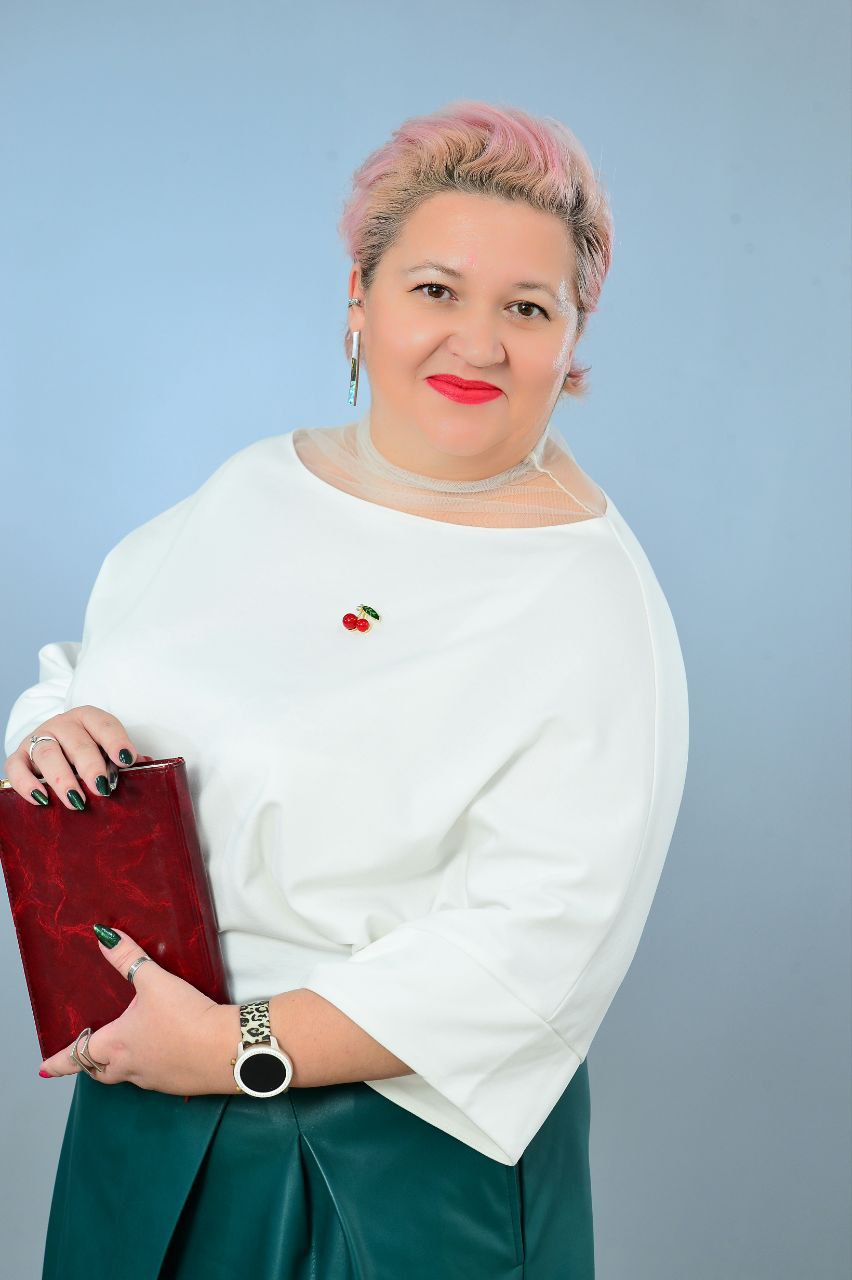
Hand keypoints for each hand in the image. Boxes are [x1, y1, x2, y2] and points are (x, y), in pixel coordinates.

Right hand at [3, 706, 151, 809]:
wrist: (51, 746)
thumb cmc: (87, 751)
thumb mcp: (106, 751)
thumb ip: (122, 758)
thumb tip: (146, 766)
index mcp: (88, 718)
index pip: (104, 725)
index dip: (116, 741)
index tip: (127, 760)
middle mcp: (62, 724)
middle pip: (77, 741)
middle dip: (91, 766)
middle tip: (103, 788)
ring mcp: (38, 738)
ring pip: (47, 754)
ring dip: (62, 778)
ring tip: (76, 800)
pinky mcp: (18, 756)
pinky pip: (17, 768)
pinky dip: (27, 783)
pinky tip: (41, 799)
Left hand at [38, 925, 238, 1094]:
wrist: (225, 1049)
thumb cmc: (185, 1017)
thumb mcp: (154, 981)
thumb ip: (128, 957)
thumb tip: (102, 935)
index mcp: (116, 1045)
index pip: (77, 1056)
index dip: (58, 1062)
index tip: (43, 1068)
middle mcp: (129, 1067)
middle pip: (100, 1072)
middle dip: (90, 1065)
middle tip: (86, 1057)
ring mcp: (153, 1079)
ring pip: (127, 1075)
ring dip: (121, 1064)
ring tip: (128, 1048)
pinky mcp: (176, 1083)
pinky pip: (154, 1076)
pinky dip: (150, 1065)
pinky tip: (165, 1049)